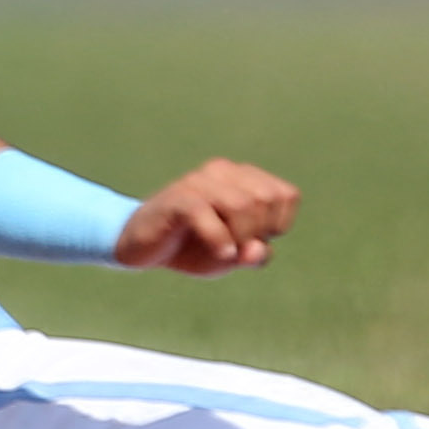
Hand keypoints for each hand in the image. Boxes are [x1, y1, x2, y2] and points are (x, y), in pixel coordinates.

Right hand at [117, 157, 299, 272]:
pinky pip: (207, 214)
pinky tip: (219, 253)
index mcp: (241, 178)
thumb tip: (260, 249)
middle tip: (236, 245)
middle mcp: (221, 172)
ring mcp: (197, 182)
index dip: (279, 225)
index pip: (286, 196)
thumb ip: (252, 254)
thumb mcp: (231, 257)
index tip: (255, 239)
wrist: (141, 247)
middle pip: (267, 200)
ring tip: (224, 250)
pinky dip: (219, 240)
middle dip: (259, 231)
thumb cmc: (192, 247)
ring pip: (242, 205)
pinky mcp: (176, 199)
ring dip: (239, 236)